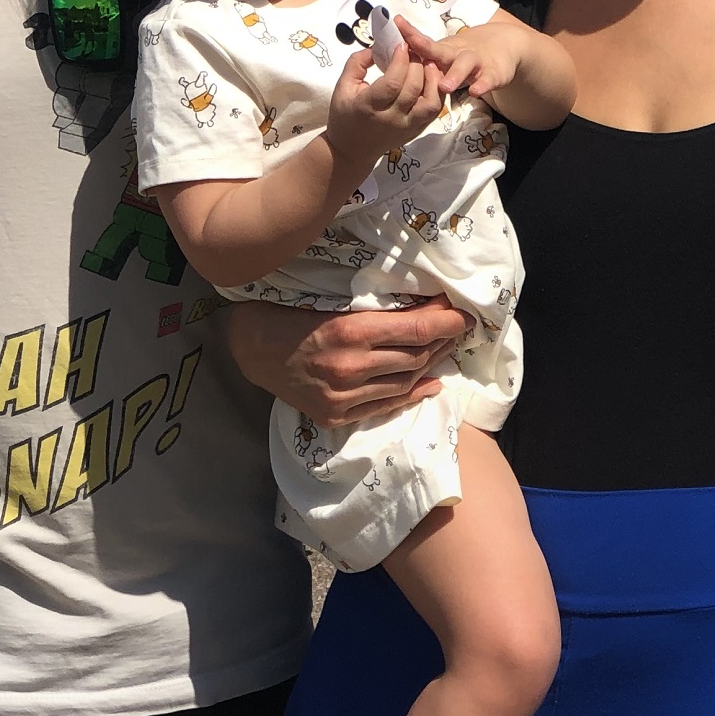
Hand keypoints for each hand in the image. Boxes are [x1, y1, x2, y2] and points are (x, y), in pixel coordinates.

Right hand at [225, 296, 467, 427]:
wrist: (250, 347)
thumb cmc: (291, 311)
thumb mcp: (334, 299)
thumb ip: (375, 306)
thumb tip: (423, 302)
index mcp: (350, 330)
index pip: (416, 328)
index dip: (446, 321)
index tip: (463, 313)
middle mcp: (350, 367)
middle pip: (415, 356)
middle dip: (443, 340)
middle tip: (458, 327)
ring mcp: (342, 397)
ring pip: (404, 382)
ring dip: (430, 364)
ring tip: (445, 348)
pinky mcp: (334, 416)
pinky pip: (384, 406)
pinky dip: (411, 394)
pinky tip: (430, 383)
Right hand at [323, 36, 441, 175]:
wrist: (351, 150)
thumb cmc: (344, 115)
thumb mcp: (342, 87)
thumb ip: (357, 63)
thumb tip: (378, 46)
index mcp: (369, 107)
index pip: (392, 83)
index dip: (400, 61)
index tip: (401, 44)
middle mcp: (391, 119)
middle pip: (413, 89)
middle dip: (417, 64)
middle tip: (414, 49)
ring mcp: (407, 127)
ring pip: (431, 102)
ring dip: (433, 79)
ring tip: (427, 62)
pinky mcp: (417, 130)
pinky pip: (435, 111)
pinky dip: (438, 92)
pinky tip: (431, 78)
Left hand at [399, 11, 525, 108]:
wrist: (504, 46)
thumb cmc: (465, 57)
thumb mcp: (446, 55)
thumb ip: (426, 59)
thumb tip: (392, 63)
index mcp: (444, 51)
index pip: (424, 43)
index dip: (410, 35)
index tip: (397, 23)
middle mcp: (458, 54)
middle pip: (440, 52)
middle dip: (425, 50)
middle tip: (409, 54)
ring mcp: (477, 63)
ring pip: (464, 66)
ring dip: (455, 75)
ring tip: (444, 86)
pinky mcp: (494, 73)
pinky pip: (488, 80)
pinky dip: (482, 85)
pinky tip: (476, 92)